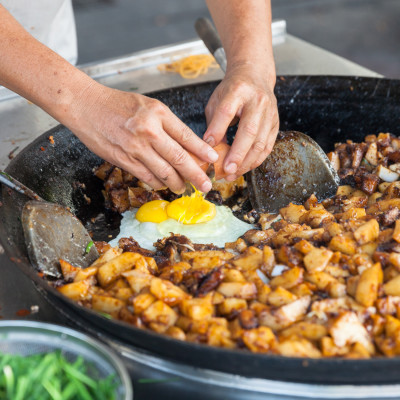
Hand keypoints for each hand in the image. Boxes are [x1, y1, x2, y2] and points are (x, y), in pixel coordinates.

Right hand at [69, 83, 218, 192]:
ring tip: (184, 188)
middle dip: (196, 175)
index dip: (202, 151)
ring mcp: (135, 147)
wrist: (85, 105)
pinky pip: (146, 176)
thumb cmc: (117, 104)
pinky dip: (158, 183)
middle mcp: (149, 130)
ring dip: (177, 183)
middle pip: (179, 158)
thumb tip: (186, 146)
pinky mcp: (123, 159)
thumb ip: (166, 124)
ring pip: (164, 171)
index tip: (212, 159)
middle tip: (206, 186)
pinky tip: (164, 185)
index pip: (186, 136)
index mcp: (158, 113)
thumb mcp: (147, 105)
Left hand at [203, 64, 278, 180]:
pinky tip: (244, 169)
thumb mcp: (217, 100)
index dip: (217, 130)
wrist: (255, 76)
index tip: (207, 147)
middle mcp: (257, 101)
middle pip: (249, 130)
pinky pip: (267, 147)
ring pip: (260, 142)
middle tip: (226, 170)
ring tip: (232, 174)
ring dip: (246, 162)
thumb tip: (209, 150)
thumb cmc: (232, 91)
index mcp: (238, 90)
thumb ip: (213, 123)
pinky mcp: (275, 124)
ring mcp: (270, 113)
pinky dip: (256, 161)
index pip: (226, 111)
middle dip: (237, 153)